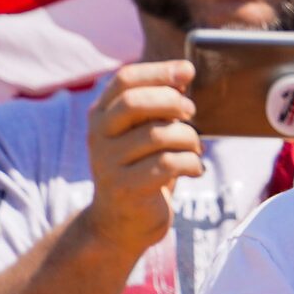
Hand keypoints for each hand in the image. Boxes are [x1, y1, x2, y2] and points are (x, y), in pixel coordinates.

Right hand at [78, 61, 201, 256]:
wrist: (122, 222)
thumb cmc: (144, 166)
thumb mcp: (148, 130)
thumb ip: (161, 102)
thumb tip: (184, 71)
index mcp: (102, 114)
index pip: (125, 79)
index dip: (159, 71)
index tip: (187, 72)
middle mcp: (98, 136)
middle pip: (134, 102)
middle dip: (172, 102)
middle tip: (190, 113)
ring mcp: (106, 163)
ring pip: (159, 134)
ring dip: (189, 138)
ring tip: (194, 149)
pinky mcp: (123, 188)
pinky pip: (168, 163)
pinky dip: (192, 163)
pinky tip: (195, 170)